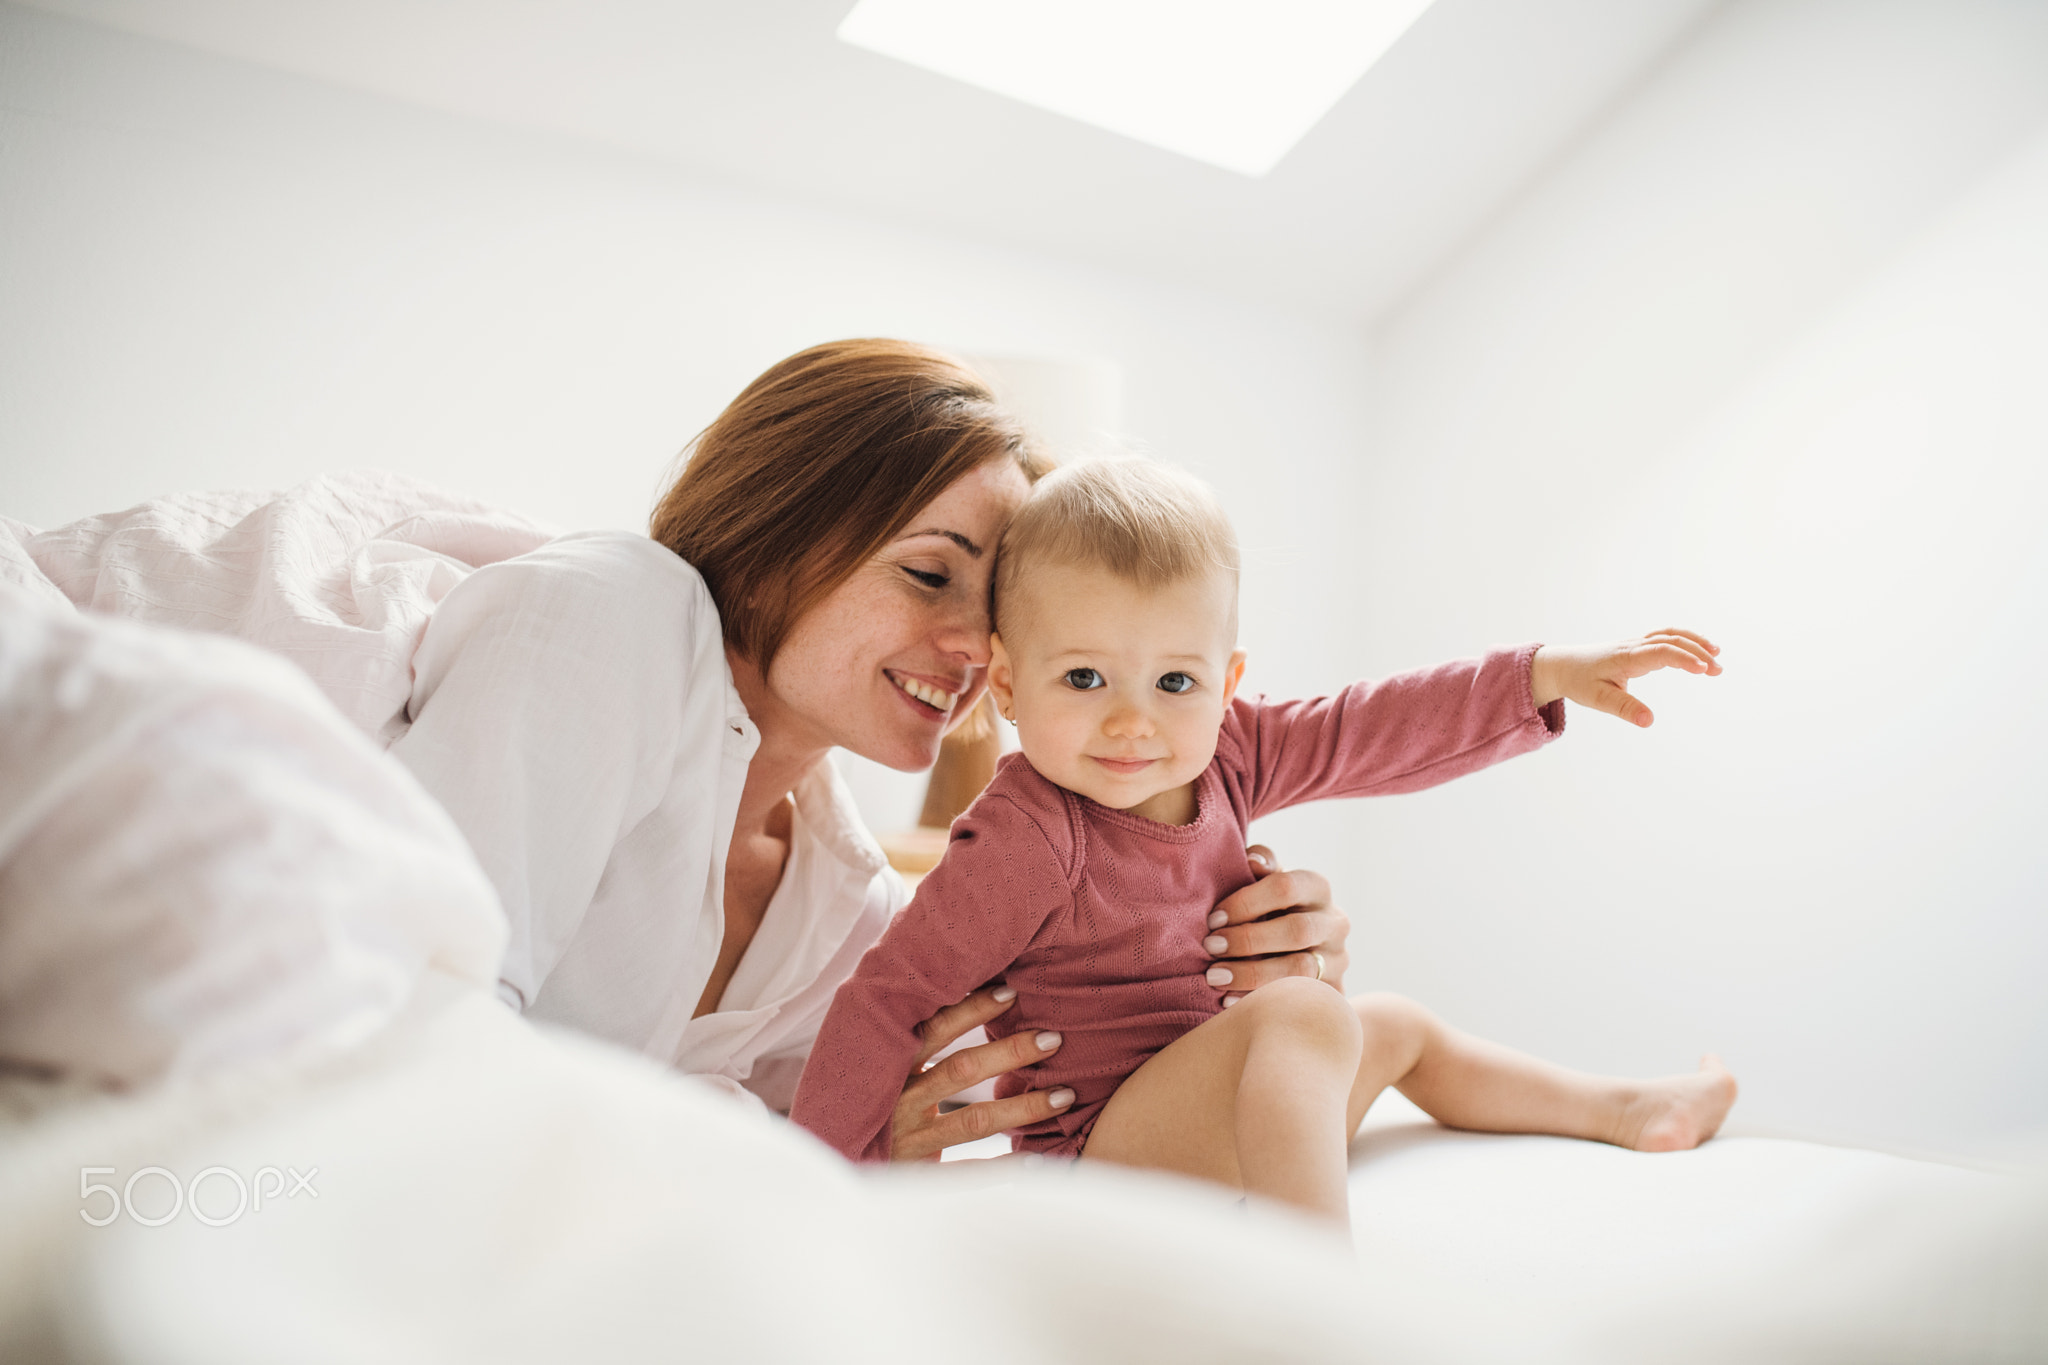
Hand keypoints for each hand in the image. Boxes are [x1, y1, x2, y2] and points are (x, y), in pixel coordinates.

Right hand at [889, 984, 1074, 1161]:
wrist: (838, 1164)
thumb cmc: (873, 1102)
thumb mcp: (884, 1066)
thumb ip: (916, 1037)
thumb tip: (969, 987)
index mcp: (891, 1065)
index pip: (934, 1029)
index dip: (971, 1009)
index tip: (1012, 992)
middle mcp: (899, 1099)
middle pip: (961, 1070)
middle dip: (1010, 1052)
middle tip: (1053, 1039)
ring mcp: (910, 1138)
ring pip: (973, 1121)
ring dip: (1021, 1107)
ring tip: (1064, 1096)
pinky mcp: (919, 1174)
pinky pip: (968, 1173)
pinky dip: (1003, 1167)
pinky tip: (1037, 1160)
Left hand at [1202, 846, 1349, 1005]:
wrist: (1298, 952)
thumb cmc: (1269, 909)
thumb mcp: (1264, 884)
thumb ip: (1260, 866)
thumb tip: (1253, 860)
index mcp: (1317, 888)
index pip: (1285, 887)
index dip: (1245, 902)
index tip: (1213, 920)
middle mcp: (1335, 923)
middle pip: (1297, 931)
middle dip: (1248, 940)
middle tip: (1211, 948)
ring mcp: (1338, 960)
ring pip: (1300, 970)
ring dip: (1251, 975)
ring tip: (1215, 978)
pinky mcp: (1333, 992)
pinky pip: (1300, 1000)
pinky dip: (1260, 1001)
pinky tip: (1229, 1002)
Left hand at [1530, 628, 1721, 727]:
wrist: (1563, 665)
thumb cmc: (1580, 682)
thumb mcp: (1598, 699)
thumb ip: (1624, 708)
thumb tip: (1649, 721)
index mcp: (1627, 657)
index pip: (1661, 652)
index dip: (1684, 658)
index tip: (1705, 669)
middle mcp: (1634, 646)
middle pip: (1671, 640)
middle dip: (1697, 652)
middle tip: (1718, 670)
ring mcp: (1637, 644)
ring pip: (1670, 635)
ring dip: (1694, 642)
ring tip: (1716, 656)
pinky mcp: (1638, 647)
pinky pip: (1665, 638)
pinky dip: (1684, 641)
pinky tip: (1698, 652)